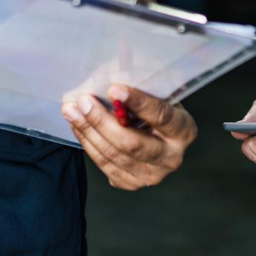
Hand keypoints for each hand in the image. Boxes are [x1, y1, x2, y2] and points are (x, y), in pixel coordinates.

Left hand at [62, 84, 196, 190]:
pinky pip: (103, 163)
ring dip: (88, 130)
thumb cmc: (153, 105)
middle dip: (102, 121)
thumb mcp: (157, 91)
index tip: (113, 89)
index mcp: (184, 130)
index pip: (161, 116)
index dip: (137, 102)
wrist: (154, 133)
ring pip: (113, 155)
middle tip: (83, 101)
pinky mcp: (130, 182)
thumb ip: (142, 82)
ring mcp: (151, 175)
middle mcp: (171, 158)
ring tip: (72, 110)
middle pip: (132, 143)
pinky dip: (87, 142)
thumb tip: (113, 73)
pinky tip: (77, 124)